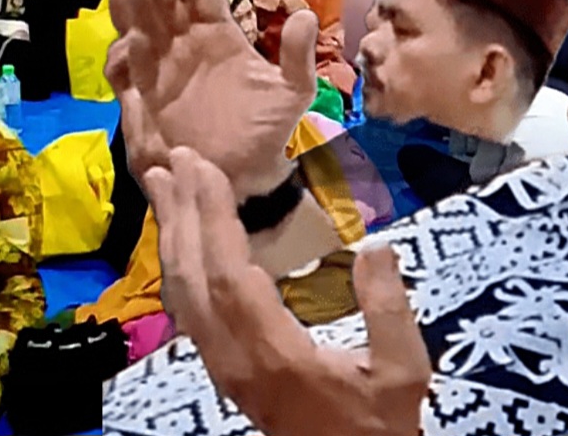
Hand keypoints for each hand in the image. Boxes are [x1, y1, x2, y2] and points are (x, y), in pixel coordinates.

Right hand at [106, 0, 320, 200]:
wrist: (247, 176)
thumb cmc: (269, 131)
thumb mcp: (293, 93)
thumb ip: (298, 56)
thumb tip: (305, 15)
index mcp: (221, 36)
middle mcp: (186, 46)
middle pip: (165, 3)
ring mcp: (162, 70)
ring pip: (140, 28)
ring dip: (132, 6)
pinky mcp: (145, 100)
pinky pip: (127, 72)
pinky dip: (125, 56)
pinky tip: (130, 41)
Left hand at [145, 148, 429, 435]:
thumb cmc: (377, 422)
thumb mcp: (403, 370)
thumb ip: (389, 308)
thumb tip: (376, 244)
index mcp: (275, 355)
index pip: (230, 276)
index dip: (213, 218)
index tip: (204, 168)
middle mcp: (234, 359)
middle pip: (192, 279)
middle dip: (181, 213)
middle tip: (172, 159)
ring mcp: (222, 365)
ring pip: (182, 293)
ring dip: (172, 234)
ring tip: (164, 185)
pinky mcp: (223, 366)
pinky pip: (188, 306)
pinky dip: (180, 261)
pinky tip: (183, 238)